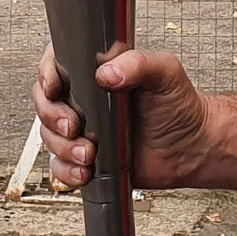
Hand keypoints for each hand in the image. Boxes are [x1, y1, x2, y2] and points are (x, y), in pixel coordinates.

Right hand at [32, 45, 211, 189]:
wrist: (191, 148)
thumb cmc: (179, 105)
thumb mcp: (164, 71)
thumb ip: (136, 63)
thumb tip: (106, 73)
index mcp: (96, 70)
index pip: (57, 64)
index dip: (47, 75)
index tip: (54, 88)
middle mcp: (84, 99)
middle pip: (45, 102)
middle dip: (53, 117)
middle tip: (75, 127)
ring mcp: (84, 129)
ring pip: (49, 136)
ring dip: (63, 148)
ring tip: (90, 154)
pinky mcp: (86, 158)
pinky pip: (59, 167)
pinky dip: (67, 172)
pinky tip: (87, 172)